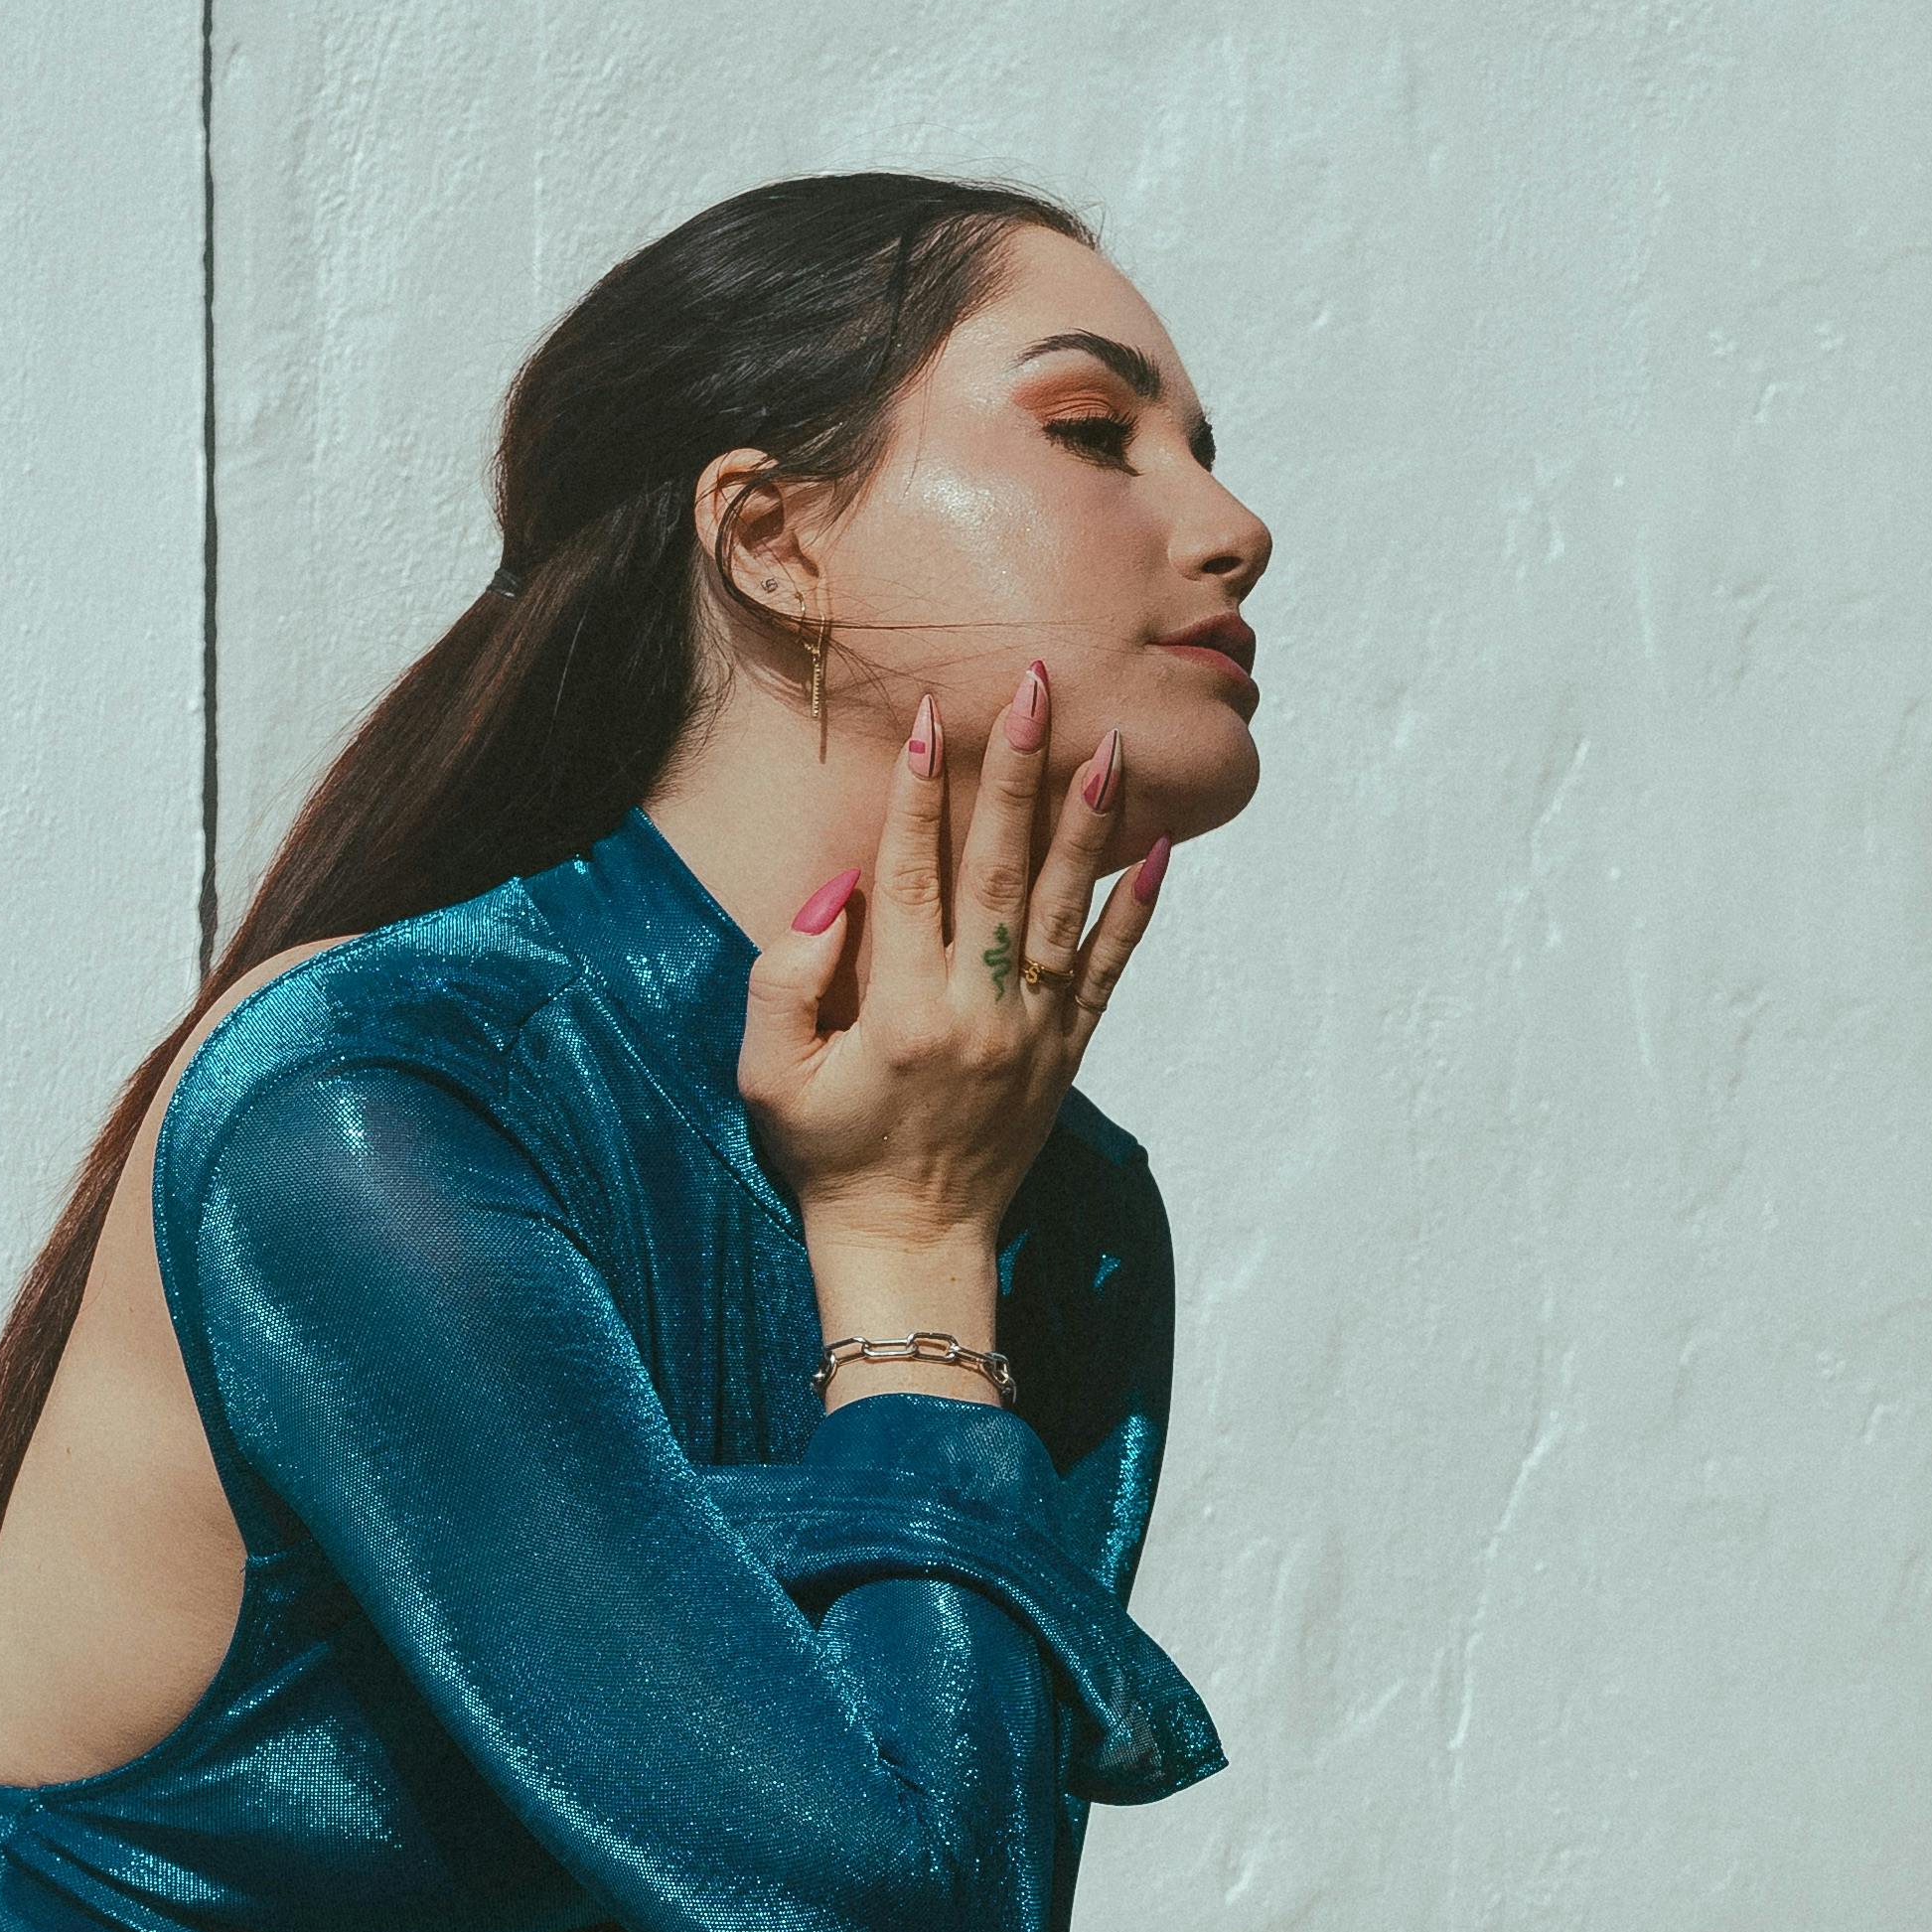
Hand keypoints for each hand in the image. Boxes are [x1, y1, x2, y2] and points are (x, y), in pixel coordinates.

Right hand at [737, 664, 1169, 1294]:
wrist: (910, 1245)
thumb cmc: (828, 1154)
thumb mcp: (769, 1076)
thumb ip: (785, 979)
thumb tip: (836, 889)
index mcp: (896, 1010)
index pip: (910, 874)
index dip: (919, 792)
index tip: (933, 716)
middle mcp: (974, 1011)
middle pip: (998, 868)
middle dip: (1016, 771)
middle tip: (1038, 686)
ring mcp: (1030, 1032)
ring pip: (1062, 906)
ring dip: (1087, 821)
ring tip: (1110, 744)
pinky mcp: (1065, 1053)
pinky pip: (1108, 970)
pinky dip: (1136, 910)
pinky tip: (1162, 849)